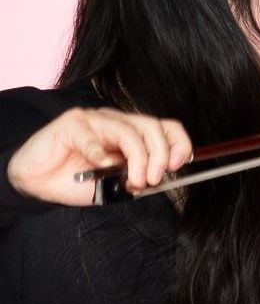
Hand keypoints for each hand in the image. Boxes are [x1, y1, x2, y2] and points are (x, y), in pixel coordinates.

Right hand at [6, 107, 191, 206]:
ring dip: (138, 158)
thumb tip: (156, 179)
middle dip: (159, 154)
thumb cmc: (76, 180)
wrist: (36, 181)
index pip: (166, 128)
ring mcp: (95, 119)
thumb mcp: (114, 184)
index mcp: (133, 133)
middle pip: (152, 126)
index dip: (178, 143)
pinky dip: (100, 153)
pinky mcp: (72, 123)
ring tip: (135, 181)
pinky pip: (92, 136)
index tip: (178, 165)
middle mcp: (118, 122)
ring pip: (128, 130)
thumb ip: (135, 179)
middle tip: (153, 180)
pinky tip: (100, 167)